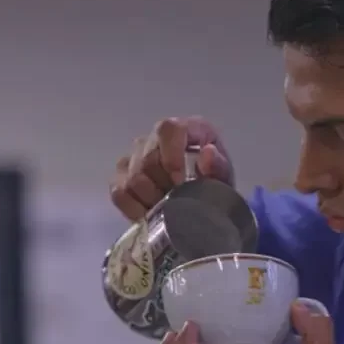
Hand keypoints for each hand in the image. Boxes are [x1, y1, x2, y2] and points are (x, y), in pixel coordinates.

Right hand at [110, 116, 234, 220]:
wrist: (203, 203)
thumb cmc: (214, 184)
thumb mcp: (224, 177)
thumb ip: (219, 166)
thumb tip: (208, 153)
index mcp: (187, 129)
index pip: (169, 130)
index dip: (171, 155)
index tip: (180, 182)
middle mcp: (157, 136)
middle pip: (147, 158)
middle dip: (162, 186)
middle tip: (177, 202)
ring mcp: (136, 154)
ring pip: (132, 177)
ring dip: (150, 199)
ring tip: (167, 209)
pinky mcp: (122, 175)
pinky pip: (119, 192)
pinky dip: (133, 208)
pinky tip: (149, 214)